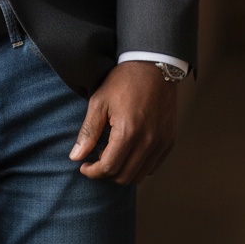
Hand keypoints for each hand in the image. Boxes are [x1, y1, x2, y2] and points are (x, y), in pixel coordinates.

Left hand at [68, 61, 177, 184]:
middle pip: (124, 176)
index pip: (109, 167)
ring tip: (111, 154)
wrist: (153, 67)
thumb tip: (75, 157)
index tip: (83, 166)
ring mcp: (161, 143)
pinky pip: (153, 167)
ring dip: (122, 171)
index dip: (93, 172)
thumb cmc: (122, 82)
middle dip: (106, 173)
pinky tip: (127, 152)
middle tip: (95, 160)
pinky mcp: (170, 141)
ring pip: (139, 176)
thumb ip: (88, 132)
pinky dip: (138, 167)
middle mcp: (148, 142)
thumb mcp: (99, 102)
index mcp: (128, 132)